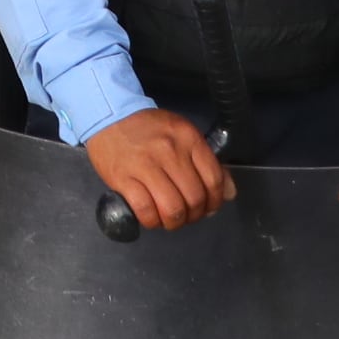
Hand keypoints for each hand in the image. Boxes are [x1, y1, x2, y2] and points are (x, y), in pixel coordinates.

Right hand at [83, 108, 232, 232]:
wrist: (109, 115)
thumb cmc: (148, 127)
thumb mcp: (182, 135)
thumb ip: (206, 162)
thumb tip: (228, 193)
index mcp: (188, 138)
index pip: (214, 179)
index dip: (215, 201)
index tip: (208, 207)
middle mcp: (170, 151)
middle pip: (194, 198)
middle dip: (195, 215)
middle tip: (187, 215)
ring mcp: (145, 165)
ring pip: (172, 208)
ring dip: (175, 222)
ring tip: (170, 219)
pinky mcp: (123, 178)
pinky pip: (145, 210)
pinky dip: (152, 221)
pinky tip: (151, 217)